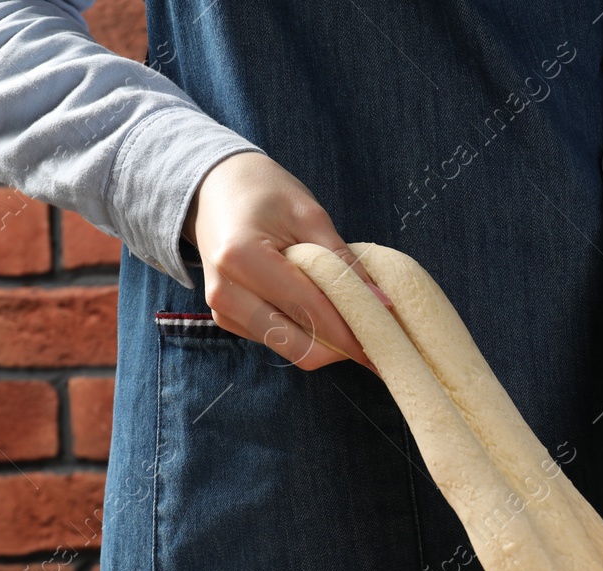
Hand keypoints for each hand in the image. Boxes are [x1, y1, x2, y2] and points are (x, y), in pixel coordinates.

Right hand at [183, 152, 386, 370]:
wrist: (214, 189)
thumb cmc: (264, 193)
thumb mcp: (309, 215)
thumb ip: (342, 264)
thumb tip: (381, 305)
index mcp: (242, 258)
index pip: (309, 310)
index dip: (352, 330)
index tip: (388, 338)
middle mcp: (226, 292)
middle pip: (299, 346)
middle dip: (342, 347)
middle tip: (376, 338)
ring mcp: (222, 310)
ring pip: (291, 350)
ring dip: (327, 342)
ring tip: (350, 318)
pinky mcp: (227, 320)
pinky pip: (278, 341)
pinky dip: (306, 333)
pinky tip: (318, 309)